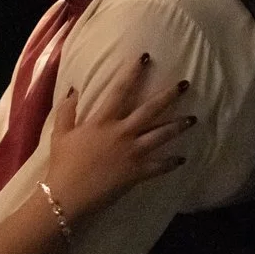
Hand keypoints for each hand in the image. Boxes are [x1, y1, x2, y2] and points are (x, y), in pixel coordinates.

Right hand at [46, 52, 194, 216]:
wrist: (67, 196)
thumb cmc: (62, 164)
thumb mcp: (60, 134)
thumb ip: (68, 111)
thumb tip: (74, 91)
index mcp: (103, 121)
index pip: (120, 90)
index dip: (133, 72)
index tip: (145, 57)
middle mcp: (122, 133)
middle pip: (150, 110)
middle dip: (169, 96)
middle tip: (185, 84)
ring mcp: (132, 153)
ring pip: (161, 135)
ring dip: (179, 126)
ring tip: (193, 119)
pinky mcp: (137, 173)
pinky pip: (159, 166)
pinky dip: (172, 162)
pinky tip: (182, 159)